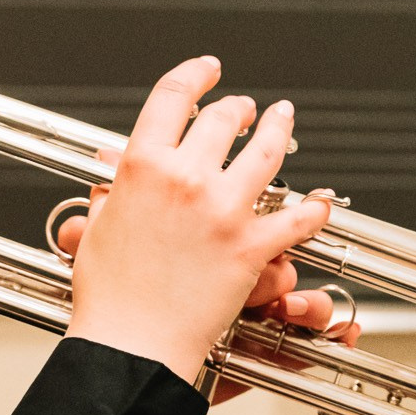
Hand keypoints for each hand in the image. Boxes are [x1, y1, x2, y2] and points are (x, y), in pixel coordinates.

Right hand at [59, 56, 344, 386]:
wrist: (131, 345)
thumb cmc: (109, 298)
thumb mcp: (96, 232)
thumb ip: (109, 197)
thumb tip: (110, 179)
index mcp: (142, 167)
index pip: (172, 97)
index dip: (195, 75)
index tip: (208, 70)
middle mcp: (186, 179)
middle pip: (223, 118)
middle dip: (237, 107)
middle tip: (244, 108)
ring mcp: (223, 210)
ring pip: (267, 150)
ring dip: (279, 128)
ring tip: (282, 118)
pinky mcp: (252, 245)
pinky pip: (298, 218)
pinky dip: (314, 208)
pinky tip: (319, 200)